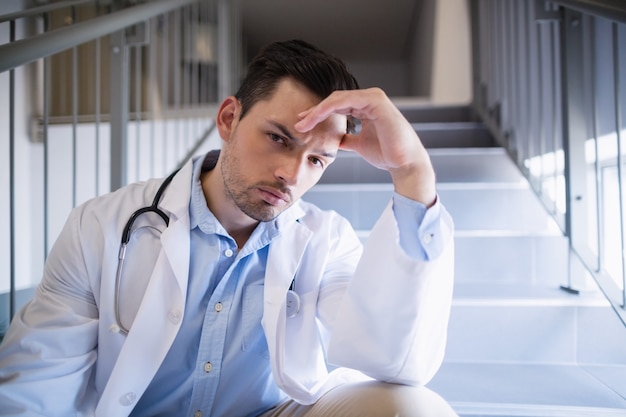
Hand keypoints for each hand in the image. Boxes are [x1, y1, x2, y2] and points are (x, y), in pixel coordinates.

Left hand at [294, 88, 436, 206]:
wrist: (404, 163)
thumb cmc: (387, 154)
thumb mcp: (359, 144)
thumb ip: (347, 139)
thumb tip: (335, 141)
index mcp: (366, 107)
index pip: (337, 106)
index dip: (318, 114)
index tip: (302, 124)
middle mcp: (369, 99)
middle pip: (334, 100)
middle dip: (314, 112)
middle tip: (298, 123)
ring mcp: (373, 98)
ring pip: (337, 99)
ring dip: (317, 111)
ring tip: (303, 123)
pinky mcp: (376, 101)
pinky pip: (346, 101)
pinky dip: (328, 109)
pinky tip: (316, 118)